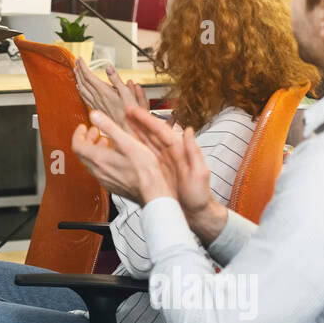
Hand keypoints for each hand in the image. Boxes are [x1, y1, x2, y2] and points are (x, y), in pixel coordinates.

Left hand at [74, 59, 147, 129]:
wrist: (125, 129)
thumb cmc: (129, 113)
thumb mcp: (127, 93)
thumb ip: (116, 80)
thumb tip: (109, 68)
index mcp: (104, 91)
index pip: (89, 76)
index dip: (83, 67)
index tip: (80, 59)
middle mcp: (97, 97)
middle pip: (83, 81)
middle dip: (79, 70)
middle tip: (76, 62)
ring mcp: (96, 103)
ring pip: (82, 89)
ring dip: (78, 79)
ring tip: (76, 72)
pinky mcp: (97, 108)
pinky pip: (84, 97)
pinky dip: (80, 90)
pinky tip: (79, 89)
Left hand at [75, 108, 179, 204]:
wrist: (152, 192)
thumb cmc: (143, 169)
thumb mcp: (127, 142)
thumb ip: (109, 127)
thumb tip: (94, 115)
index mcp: (98, 158)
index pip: (76, 145)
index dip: (78, 134)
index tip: (84, 127)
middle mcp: (97, 170)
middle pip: (82, 153)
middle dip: (87, 139)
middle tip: (95, 131)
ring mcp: (104, 179)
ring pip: (90, 162)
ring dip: (94, 149)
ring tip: (105, 141)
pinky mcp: (111, 184)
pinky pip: (99, 169)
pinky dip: (101, 159)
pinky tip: (114, 156)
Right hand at [124, 104, 221, 232]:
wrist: (196, 213)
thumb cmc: (199, 195)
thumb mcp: (200, 173)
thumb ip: (194, 152)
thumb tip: (188, 130)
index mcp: (179, 150)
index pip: (161, 130)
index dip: (147, 119)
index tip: (134, 111)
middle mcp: (171, 152)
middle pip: (152, 131)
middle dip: (139, 120)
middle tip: (125, 109)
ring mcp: (163, 160)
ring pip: (147, 140)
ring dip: (136, 129)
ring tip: (123, 119)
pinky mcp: (158, 169)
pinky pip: (145, 152)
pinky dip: (136, 143)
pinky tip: (128, 139)